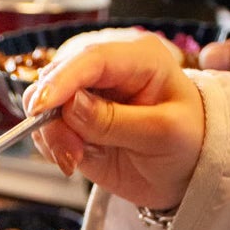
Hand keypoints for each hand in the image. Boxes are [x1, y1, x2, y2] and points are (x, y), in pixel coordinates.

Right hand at [22, 28, 204, 208]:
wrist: (186, 171)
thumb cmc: (189, 141)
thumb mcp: (164, 133)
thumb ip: (116, 120)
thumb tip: (71, 106)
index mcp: (139, 58)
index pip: (92, 59)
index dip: (62, 80)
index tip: (41, 107)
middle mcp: (108, 72)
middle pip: (58, 78)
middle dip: (52, 116)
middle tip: (70, 152)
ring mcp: (88, 97)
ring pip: (44, 105)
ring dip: (51, 136)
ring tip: (75, 160)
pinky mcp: (75, 123)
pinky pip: (46, 129)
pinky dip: (52, 147)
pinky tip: (74, 160)